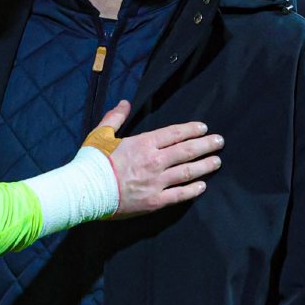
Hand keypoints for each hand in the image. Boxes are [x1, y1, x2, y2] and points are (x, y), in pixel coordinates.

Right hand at [91, 100, 222, 217]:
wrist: (85, 191)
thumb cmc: (91, 161)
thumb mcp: (101, 134)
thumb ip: (115, 117)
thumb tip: (125, 103)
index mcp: (143, 143)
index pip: (174, 133)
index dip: (191, 129)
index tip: (203, 128)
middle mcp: (154, 161)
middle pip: (187, 151)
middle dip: (205, 145)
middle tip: (220, 141)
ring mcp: (156, 182)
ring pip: (188, 172)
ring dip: (204, 166)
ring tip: (217, 161)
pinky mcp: (154, 201)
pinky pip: (179, 195)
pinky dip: (192, 190)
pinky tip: (202, 186)